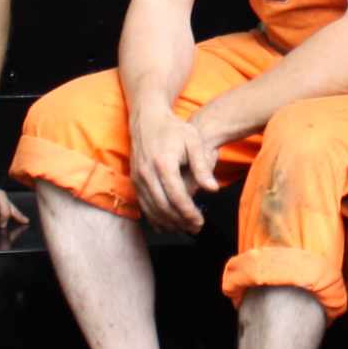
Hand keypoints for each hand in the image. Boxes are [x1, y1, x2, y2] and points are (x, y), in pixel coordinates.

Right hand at [130, 111, 218, 234]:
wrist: (147, 119)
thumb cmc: (174, 129)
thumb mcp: (193, 142)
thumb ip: (202, 166)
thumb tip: (213, 189)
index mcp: (164, 163)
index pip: (177, 197)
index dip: (189, 213)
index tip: (200, 221)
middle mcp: (147, 173)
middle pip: (163, 207)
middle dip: (180, 221)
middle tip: (195, 228)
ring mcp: (138, 179)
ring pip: (152, 210)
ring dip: (168, 223)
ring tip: (185, 228)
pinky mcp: (134, 181)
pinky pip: (143, 206)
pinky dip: (155, 218)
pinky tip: (167, 224)